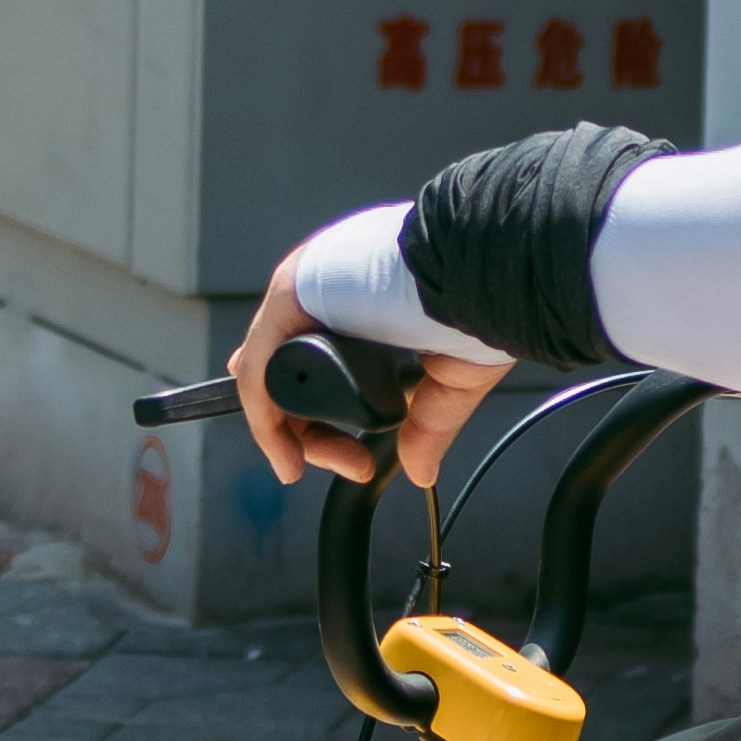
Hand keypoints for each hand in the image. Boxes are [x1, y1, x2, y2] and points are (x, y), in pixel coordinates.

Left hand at [231, 249, 505, 491]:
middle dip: (309, 429)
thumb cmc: (480, 303)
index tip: (306, 437)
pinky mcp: (291, 291)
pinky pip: (260, 366)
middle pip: (291, 369)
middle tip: (349, 463)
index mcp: (363, 290)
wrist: (480, 271)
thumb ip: (427, 424)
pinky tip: (288, 453)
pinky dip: (268, 418)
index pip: (308, 341)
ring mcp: (308, 283)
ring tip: (307, 465)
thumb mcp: (449, 377)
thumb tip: (421, 470)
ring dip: (289, 430)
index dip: (300, 392)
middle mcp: (330, 280)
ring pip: (273, 372)